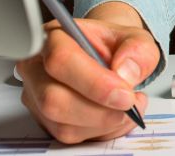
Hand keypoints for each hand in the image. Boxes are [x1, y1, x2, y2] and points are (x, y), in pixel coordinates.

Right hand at [17, 1, 159, 143]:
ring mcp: (37, 97)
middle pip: (54, 100)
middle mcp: (37, 68)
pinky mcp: (46, 121)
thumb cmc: (115, 45)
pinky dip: (103, 132)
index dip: (95, 82)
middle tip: (129, 104)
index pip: (61, 60)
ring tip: (129, 106)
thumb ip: (137, 49)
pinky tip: (117, 115)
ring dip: (105, 123)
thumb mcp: (136, 38)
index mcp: (54, 37)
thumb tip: (126, 73)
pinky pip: (73, 137)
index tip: (125, 93)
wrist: (110, 55)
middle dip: (100, 110)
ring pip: (64, 125)